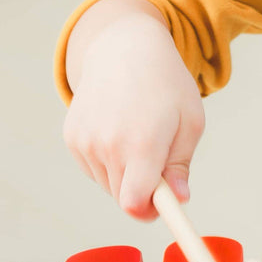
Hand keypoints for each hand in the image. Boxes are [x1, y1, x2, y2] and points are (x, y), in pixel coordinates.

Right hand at [62, 12, 205, 219]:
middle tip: (160, 161)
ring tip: (139, 137)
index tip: (163, 207)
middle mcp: (107, 145)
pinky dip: (109, 161)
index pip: (135, 204)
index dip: (150, 212)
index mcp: (142, 143)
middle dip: (144, 192)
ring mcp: (85, 141)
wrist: (125, 48)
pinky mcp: (72, 137)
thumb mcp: (189, 121)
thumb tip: (179, 198)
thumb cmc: (166, 85)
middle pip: (123, 198)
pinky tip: (119, 131)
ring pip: (108, 185)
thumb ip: (181, 165)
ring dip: (126, 175)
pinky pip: (93, 169)